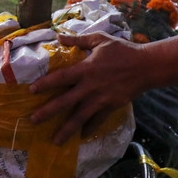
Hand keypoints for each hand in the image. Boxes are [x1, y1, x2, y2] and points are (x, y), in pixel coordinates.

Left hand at [28, 32, 147, 143]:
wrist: (145, 66)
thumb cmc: (122, 50)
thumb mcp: (100, 40)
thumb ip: (79, 39)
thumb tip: (59, 36)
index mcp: (85, 69)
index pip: (61, 77)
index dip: (45, 84)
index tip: (31, 91)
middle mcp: (90, 86)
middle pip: (65, 101)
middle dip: (48, 112)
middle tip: (33, 120)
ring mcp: (100, 99)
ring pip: (80, 117)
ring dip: (66, 129)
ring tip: (55, 141)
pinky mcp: (111, 106)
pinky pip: (97, 121)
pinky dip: (89, 129)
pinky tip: (81, 136)